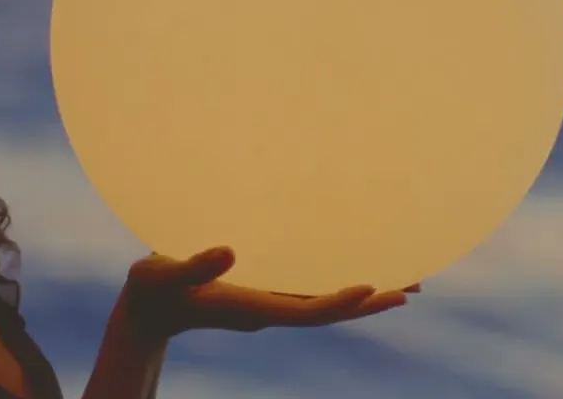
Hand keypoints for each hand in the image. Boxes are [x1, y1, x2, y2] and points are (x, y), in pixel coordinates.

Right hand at [121, 247, 418, 338]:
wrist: (145, 312)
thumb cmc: (150, 291)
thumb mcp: (161, 274)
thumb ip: (193, 265)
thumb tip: (230, 251)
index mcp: (248, 307)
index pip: (304, 311)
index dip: (339, 302)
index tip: (372, 287)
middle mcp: (265, 309)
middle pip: (328, 311)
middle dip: (371, 300)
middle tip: (416, 286)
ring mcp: (265, 303)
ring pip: (323, 301)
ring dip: (363, 292)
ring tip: (404, 279)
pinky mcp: (261, 293)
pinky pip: (308, 290)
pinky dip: (335, 280)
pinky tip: (350, 263)